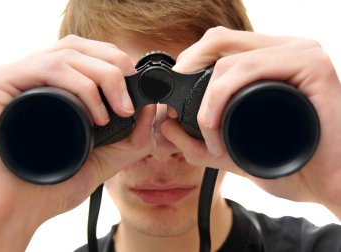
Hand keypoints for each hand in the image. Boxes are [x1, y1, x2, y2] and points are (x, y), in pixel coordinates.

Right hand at [0, 35, 155, 249]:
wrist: (16, 212)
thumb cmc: (51, 184)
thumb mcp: (103, 158)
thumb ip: (131, 137)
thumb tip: (151, 107)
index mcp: (49, 85)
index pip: (85, 53)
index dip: (116, 62)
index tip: (139, 90)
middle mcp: (30, 75)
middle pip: (79, 46)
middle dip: (115, 68)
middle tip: (129, 103)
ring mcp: (12, 77)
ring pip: (67, 53)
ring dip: (104, 78)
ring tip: (118, 112)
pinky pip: (47, 68)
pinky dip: (80, 86)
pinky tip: (96, 117)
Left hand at [161, 27, 340, 217]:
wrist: (332, 187)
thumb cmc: (291, 167)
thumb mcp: (234, 152)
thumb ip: (200, 143)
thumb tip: (166, 125)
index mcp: (271, 61)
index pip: (218, 45)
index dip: (187, 65)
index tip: (172, 101)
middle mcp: (285, 51)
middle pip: (218, 42)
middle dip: (185, 74)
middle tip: (175, 113)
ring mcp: (299, 56)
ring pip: (229, 61)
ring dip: (205, 100)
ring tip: (207, 134)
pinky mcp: (311, 68)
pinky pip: (250, 68)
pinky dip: (221, 95)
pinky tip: (214, 124)